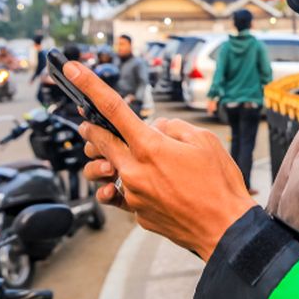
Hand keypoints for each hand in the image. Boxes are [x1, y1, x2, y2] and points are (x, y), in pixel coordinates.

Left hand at [65, 62, 255, 260]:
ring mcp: (133, 195)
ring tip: (109, 158)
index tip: (72, 69)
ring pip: (102, 172)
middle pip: (98, 141)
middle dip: (90, 128)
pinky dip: (121, 187)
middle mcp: (135, 170)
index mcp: (150, 147)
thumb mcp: (204, 141)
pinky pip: (119, 196)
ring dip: (101, 160)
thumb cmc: (220, 183)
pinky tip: (128, 184)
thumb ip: (172, 127)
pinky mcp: (138, 214)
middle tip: (89, 122)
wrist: (226, 229)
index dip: (90, 86)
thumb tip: (155, 128)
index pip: (113, 108)